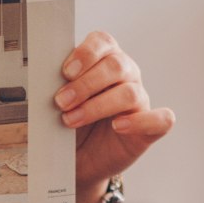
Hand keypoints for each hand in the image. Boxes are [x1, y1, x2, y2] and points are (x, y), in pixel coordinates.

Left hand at [54, 31, 174, 202]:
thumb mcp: (59, 104)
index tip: (65, 72)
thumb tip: (41, 79)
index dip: (85, 54)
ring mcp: (140, 101)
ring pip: (129, 93)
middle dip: (85, 84)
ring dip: (97, 106)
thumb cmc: (71, 126)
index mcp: (104, 60)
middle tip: (61, 101)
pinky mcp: (150, 128)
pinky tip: (118, 126)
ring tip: (72, 120)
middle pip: (116, 65)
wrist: (78, 160)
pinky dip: (141, 121)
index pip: (102, 42)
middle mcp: (126, 76)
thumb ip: (56, 87)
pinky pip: (162, 119)